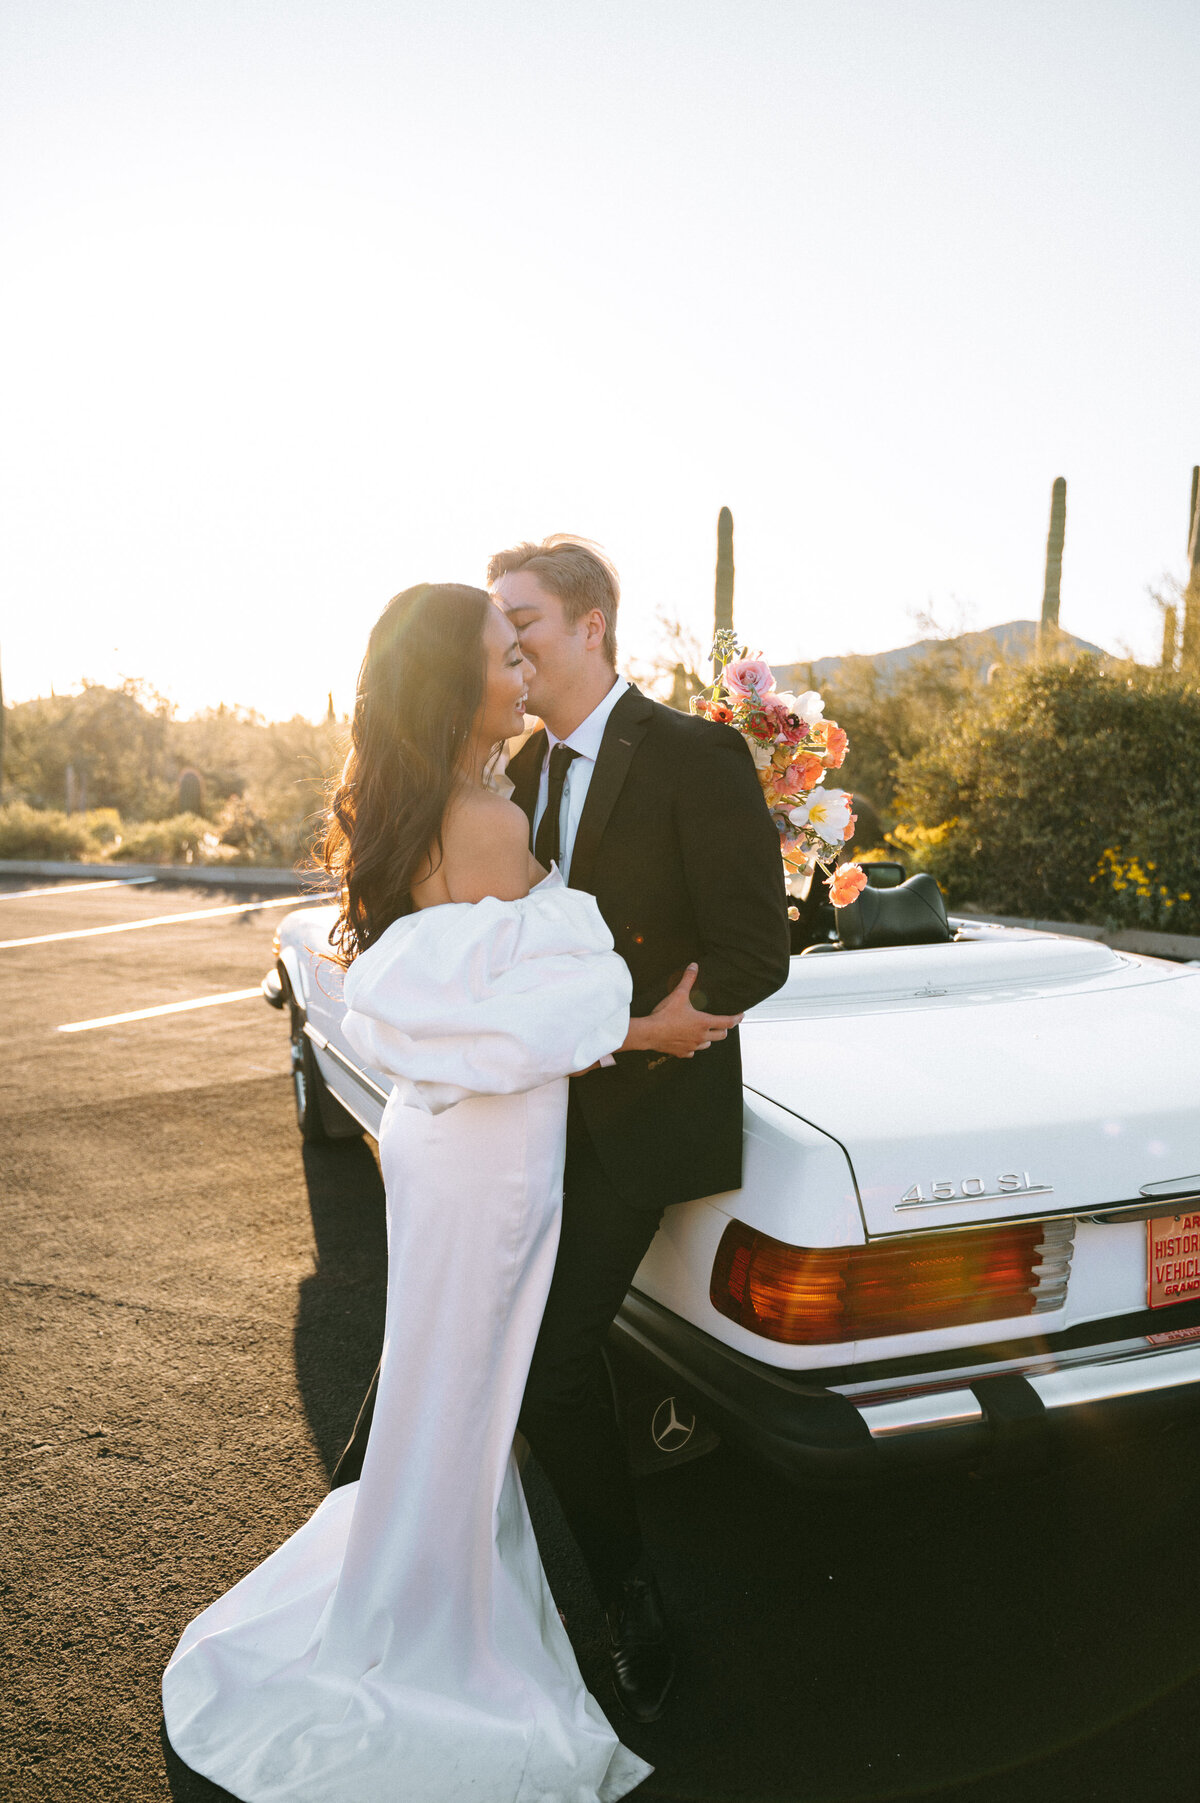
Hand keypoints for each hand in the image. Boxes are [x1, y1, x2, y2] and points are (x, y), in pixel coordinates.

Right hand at [624, 964, 742, 1058]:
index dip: (737, 1018)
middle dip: (724, 1029)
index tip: (741, 1016)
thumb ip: (688, 979)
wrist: (649, 1033)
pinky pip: (692, 1052)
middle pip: (721, 1035)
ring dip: (709, 1038)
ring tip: (704, 1031)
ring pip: (708, 1044)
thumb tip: (694, 966)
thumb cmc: (665, 1015)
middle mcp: (701, 1036)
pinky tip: (688, 1041)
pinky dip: (692, 1046)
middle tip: (722, 1023)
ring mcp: (692, 1046)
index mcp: (704, 1022)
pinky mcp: (682, 1052)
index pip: (728, 1022)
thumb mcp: (678, 994)